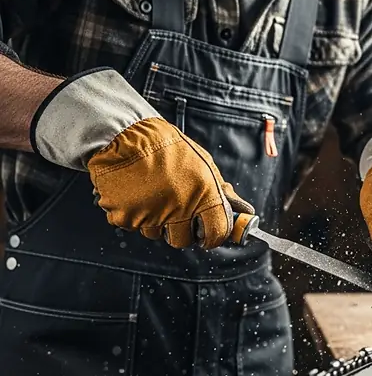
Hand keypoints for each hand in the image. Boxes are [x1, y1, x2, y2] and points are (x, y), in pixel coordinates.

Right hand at [30, 68, 252, 248]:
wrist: (125, 134)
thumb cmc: (166, 146)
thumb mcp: (202, 164)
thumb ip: (220, 190)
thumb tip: (242, 209)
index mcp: (203, 194)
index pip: (218, 232)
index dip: (215, 237)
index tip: (211, 235)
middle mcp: (178, 208)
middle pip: (184, 240)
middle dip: (183, 231)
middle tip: (177, 213)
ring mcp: (151, 215)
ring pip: (156, 234)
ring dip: (157, 222)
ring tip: (153, 196)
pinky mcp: (125, 217)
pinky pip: (134, 226)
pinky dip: (135, 215)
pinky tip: (136, 195)